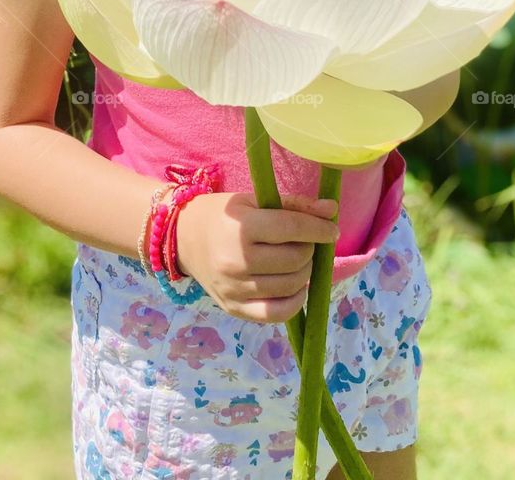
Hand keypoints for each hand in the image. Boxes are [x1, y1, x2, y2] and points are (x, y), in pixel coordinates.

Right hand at [174, 190, 339, 323]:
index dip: (319, 228)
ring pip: (291, 286)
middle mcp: (237, 262)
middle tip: (306, 242)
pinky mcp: (234, 308)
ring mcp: (234, 289)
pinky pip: (276, 314)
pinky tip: (294, 286)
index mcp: (241, 228)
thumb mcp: (254, 200)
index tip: (331, 228)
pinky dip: (295, 301)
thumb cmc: (222, 215)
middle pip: (295, 260)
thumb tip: (331, 211)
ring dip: (304, 272)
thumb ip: (294, 205)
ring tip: (298, 260)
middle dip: (310, 249)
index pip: (292, 229)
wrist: (183, 237)